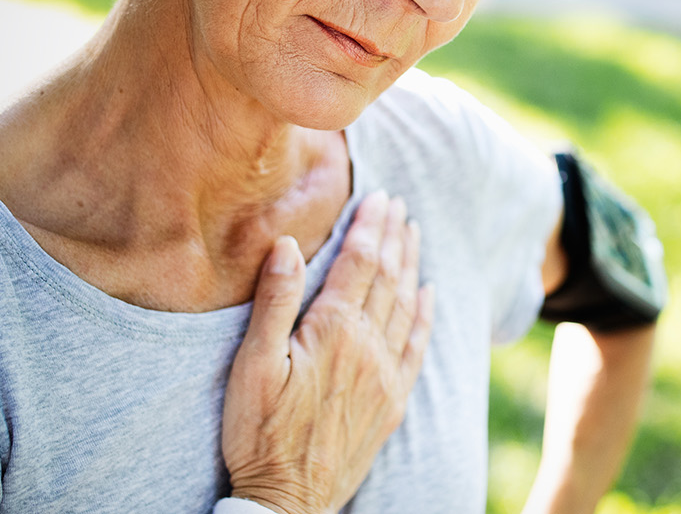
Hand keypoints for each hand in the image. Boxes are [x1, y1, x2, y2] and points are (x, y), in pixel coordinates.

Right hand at [221, 191, 434, 513]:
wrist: (288, 500)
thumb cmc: (258, 433)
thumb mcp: (252, 365)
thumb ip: (275, 302)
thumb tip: (290, 244)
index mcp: (332, 331)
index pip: (358, 263)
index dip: (369, 226)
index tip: (378, 196)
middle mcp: (367, 348)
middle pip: (387, 278)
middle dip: (393, 236)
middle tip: (398, 204)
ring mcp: (385, 376)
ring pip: (405, 306)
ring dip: (410, 264)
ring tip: (413, 233)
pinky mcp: (392, 403)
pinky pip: (417, 348)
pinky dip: (424, 316)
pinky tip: (428, 295)